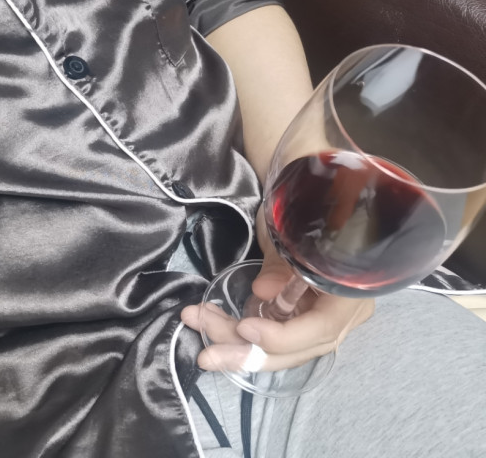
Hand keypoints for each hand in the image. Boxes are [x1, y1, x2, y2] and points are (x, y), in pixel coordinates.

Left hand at [181, 207, 373, 372]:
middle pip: (295, 348)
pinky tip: (209, 320)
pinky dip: (239, 330)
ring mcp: (319, 315)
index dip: (282, 337)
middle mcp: (341, 311)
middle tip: (206, 355)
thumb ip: (281, 265)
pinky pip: (271, 331)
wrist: (308, 190)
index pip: (321, 330)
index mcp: (351, 288)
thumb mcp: (290, 229)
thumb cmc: (304, 203)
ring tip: (196, 324)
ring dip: (234, 342)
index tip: (245, 327)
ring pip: (278, 345)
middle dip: (247, 353)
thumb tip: (263, 292)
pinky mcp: (297, 313)